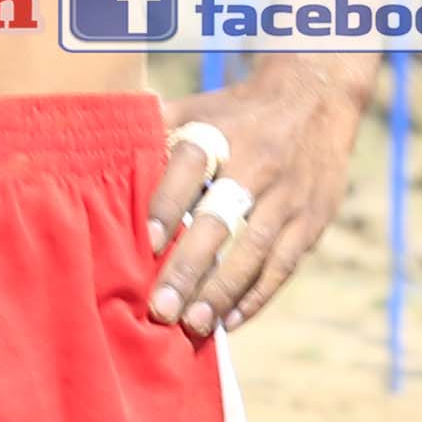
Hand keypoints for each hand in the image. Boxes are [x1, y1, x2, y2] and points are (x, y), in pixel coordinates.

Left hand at [140, 67, 358, 338]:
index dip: (166, 204)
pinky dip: (258, 295)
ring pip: (256, 249)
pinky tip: (231, 320)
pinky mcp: (313, 218)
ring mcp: (289, 194)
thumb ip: (156, 129)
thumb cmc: (240, 112)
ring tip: (193, 324)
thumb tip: (102, 149)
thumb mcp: (200, 107)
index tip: (146, 244)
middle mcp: (257, 163)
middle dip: (190, 267)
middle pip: (222, 219)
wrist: (319, 96)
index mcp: (221, 133)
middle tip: (160, 309)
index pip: (190, 167)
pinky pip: (284, 264)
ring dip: (223, 291)